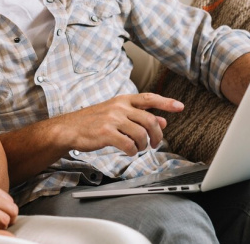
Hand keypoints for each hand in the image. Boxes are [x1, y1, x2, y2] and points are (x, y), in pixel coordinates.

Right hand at [55, 93, 183, 155]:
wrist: (69, 129)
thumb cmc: (92, 122)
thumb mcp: (116, 114)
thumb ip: (138, 117)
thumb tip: (162, 121)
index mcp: (122, 100)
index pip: (149, 98)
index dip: (166, 102)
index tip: (180, 107)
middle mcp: (119, 107)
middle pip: (149, 120)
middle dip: (157, 134)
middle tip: (156, 143)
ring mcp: (112, 119)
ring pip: (141, 134)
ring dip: (144, 145)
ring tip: (139, 148)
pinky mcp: (106, 133)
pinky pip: (129, 145)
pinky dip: (133, 151)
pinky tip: (129, 151)